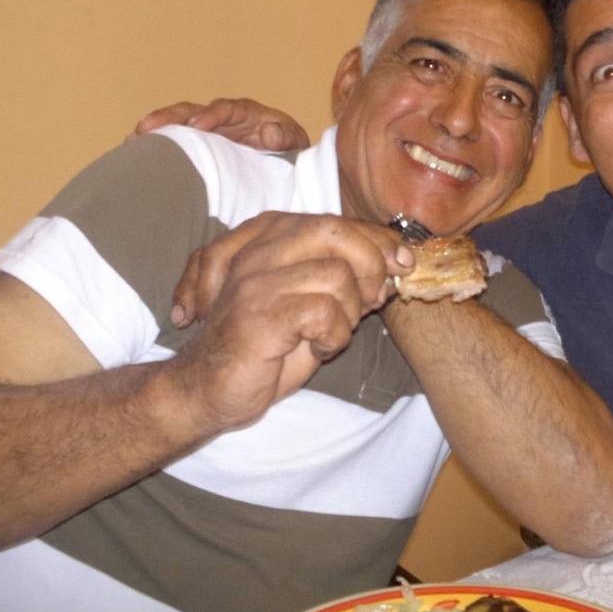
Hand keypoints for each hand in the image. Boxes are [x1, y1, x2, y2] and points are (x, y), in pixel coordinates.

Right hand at [135, 98, 310, 150]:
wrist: (285, 164)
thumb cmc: (289, 149)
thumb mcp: (294, 141)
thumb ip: (285, 136)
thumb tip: (268, 132)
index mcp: (244, 112)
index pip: (223, 108)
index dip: (210, 115)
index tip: (197, 127)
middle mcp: (220, 118)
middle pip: (191, 111)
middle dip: (169, 117)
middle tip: (147, 127)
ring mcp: (206, 133)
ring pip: (177, 126)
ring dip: (156, 131)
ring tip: (132, 140)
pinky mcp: (198, 148)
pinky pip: (176, 145)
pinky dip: (158, 148)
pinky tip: (136, 156)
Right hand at [171, 211, 414, 326]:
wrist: (209, 389)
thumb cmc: (266, 344)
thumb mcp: (312, 301)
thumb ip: (347, 277)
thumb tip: (397, 264)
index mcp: (270, 237)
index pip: (338, 222)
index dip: (379, 240)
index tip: (403, 262)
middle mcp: (260, 250)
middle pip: (335, 232)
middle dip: (370, 264)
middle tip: (373, 300)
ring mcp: (255, 280)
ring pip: (336, 275)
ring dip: (349, 312)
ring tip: (330, 333)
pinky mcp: (259, 314)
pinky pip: (323, 311)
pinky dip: (333, 336)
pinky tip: (316, 348)